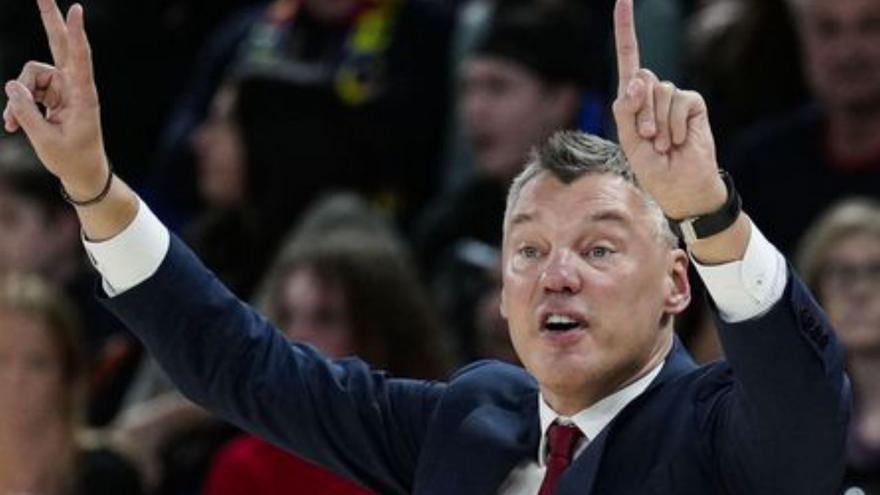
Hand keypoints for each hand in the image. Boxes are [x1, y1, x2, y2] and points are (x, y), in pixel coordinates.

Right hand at [3, 0, 107, 198]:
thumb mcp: (45, 140)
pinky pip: (26, 90)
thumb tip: (11, 86)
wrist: (83, 174)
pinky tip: (11, 126)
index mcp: (83, 97)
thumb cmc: (72, 159)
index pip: (79, 60)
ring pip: (29, 76)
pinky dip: (17, 105)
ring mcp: (62, 89)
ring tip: (11, 123)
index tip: (77, 10)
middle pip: (60, 46)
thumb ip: (26, 113)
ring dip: (16, 97)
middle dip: (50, 20)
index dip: (76, 34)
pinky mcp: (52, 95)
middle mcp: (74, 87)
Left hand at [611, 0, 725, 219]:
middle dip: (641, 113)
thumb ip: (627, 110)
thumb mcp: (630, 142)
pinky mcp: (693, 103)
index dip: (626, 30)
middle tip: (650, 140)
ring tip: (664, 144)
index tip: (623, 0)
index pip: (629, 60)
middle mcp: (654, 93)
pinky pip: (679, 101)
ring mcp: (675, 97)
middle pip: (640, 80)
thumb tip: (638, 79)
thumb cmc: (654, 168)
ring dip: (658, 124)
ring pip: (658, 91)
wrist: (682, 187)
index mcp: (634, 101)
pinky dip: (675, 125)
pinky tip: (679, 140)